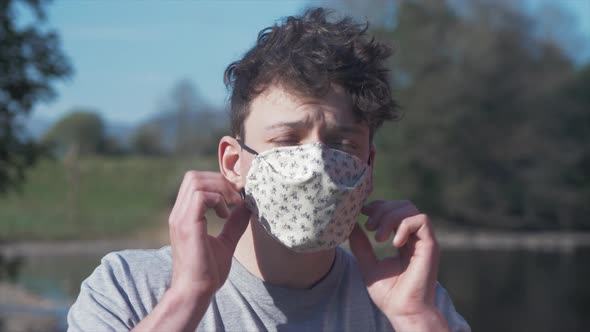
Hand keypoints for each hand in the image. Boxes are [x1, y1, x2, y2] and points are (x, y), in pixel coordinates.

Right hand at [168, 171, 250, 297]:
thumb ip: (234, 224)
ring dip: (219, 188)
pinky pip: (200, 196)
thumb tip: (247, 207)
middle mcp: (179, 213)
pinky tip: (224, 214)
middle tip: (235, 197)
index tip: (236, 195)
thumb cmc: (208, 272)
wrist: (195, 292)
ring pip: (196, 181)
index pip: (195, 181)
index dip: (218, 181)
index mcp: (185, 215)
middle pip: (193, 176)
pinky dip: (216, 198)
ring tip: (231, 204)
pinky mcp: (187, 225)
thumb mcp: (226, 242)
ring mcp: (180, 218)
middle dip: (219, 180)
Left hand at [349, 200, 448, 331]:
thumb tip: (352, 224)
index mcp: (404, 240)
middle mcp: (416, 238)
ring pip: (410, 209)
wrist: (403, 311)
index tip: (363, 213)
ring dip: (390, 218)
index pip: (394, 210)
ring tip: (379, 238)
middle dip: (382, 210)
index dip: (379, 206)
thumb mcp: (368, 264)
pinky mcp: (431, 246)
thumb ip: (361, 245)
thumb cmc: (388, 294)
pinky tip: (393, 243)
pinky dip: (403, 226)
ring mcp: (424, 241)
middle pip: (402, 205)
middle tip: (370, 227)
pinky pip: (420, 220)